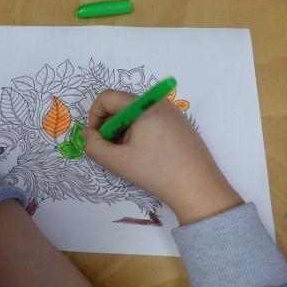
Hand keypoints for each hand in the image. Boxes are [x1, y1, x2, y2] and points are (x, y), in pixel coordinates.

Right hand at [84, 90, 242, 224]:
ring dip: (124, 131)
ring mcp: (173, 112)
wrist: (199, 189)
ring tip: (130, 156)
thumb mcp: (118, 162)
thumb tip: (88, 135)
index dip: (94, 117)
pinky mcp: (181, 124)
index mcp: (144, 105)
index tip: (96, 140)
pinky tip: (147, 156)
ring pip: (136, 114)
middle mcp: (159, 102)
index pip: (107, 98)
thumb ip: (94, 147)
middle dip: (110, 126)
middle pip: (122, 104)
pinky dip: (140, 133)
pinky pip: (151, 120)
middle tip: (112, 151)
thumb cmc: (157, 173)